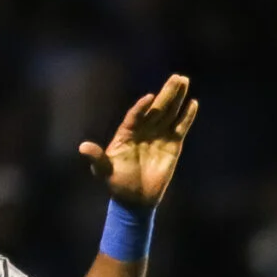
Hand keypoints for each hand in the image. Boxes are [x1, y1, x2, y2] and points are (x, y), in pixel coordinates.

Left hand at [81, 73, 199, 211]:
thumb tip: (83, 147)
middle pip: (157, 109)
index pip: (135, 116)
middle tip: (177, 77)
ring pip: (169, 113)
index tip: (149, 98)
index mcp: (127, 133)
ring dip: (177, 98)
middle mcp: (143, 130)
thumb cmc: (117, 184)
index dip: (142, 107)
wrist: (135, 199)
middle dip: (166, 93)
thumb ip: (97, 158)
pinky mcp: (172, 146)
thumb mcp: (103, 171)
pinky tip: (193, 104)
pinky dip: (187, 117)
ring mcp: (159, 136)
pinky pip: (180, 128)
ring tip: (184, 81)